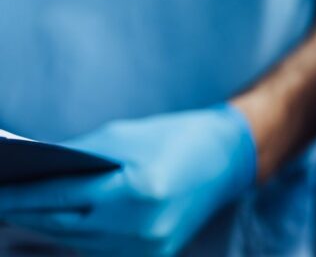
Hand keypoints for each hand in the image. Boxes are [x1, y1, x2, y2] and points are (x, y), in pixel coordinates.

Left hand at [0, 105, 255, 255]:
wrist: (227, 158)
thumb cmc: (173, 137)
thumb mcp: (122, 137)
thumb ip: (76, 158)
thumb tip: (30, 175)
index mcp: (135, 190)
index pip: (58, 198)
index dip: (16, 196)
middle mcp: (141, 226)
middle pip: (60, 226)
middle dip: (22, 214)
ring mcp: (147, 248)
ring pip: (75, 242)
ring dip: (45, 228)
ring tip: (16, 213)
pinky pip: (99, 249)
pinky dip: (75, 237)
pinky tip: (55, 224)